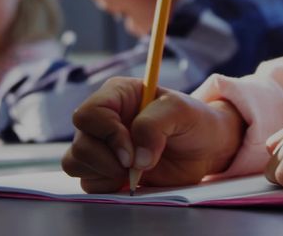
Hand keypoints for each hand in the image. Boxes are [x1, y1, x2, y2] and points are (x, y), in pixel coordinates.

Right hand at [61, 77, 245, 192]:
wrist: (205, 148)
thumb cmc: (193, 120)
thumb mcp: (180, 111)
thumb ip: (154, 125)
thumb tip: (136, 158)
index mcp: (117, 95)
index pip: (89, 114)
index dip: (107, 135)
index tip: (131, 154)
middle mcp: (103, 119)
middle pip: (80, 143)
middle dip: (106, 160)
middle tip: (135, 165)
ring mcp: (102, 146)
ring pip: (76, 163)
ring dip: (104, 173)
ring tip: (134, 172)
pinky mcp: (106, 170)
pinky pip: (88, 182)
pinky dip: (107, 186)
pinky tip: (130, 181)